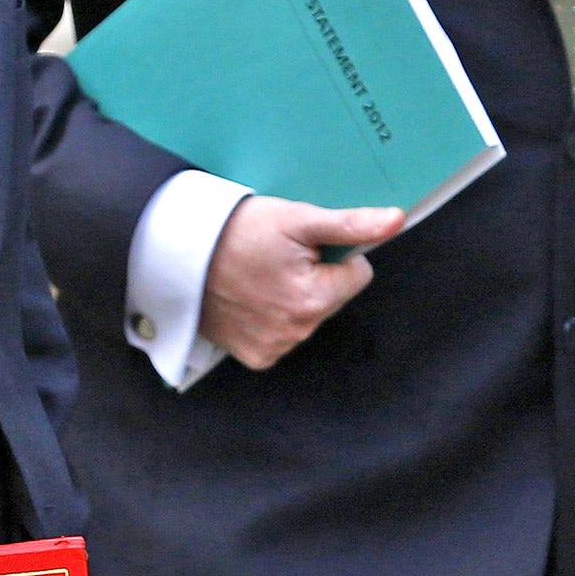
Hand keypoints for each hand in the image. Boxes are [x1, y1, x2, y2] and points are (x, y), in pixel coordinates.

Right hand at [200, 195, 403, 371]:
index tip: (301, 245)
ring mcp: (275, 348)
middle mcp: (298, 332)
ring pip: (309, 316)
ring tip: (259, 274)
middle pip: (332, 298)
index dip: (333, 254)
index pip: (357, 275)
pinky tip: (250, 297)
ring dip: (292, 296)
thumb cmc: (236, 231)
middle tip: (277, 257)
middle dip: (314, 277)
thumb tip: (396, 221)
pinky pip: (283, 335)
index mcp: (315, 299)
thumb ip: (350, 225)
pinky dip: (271, 317)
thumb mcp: (296, 218)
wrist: (178, 253)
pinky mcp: (256, 356)